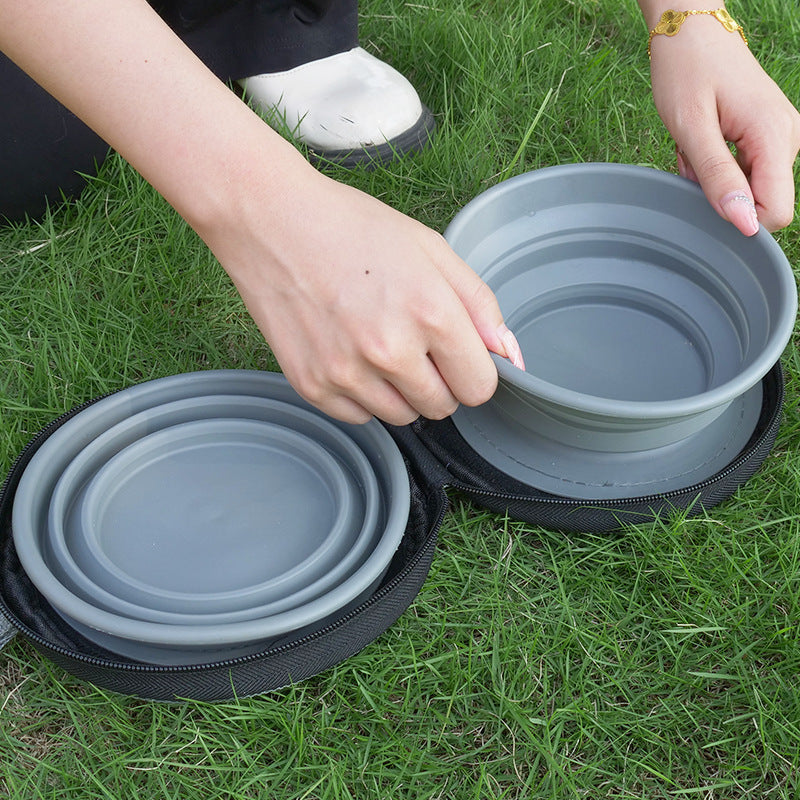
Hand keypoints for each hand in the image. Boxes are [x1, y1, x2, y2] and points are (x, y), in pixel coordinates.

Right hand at [200, 164, 523, 424]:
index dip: (472, 370)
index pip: (480, 388)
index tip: (455, 353)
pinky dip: (362, 395)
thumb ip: (480, 305)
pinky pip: (360, 417)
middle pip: (443, 407)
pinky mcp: (312, 385)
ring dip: (401, 391)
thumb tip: (512, 356)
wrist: (271, 221)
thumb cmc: (354, 228)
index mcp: (431, 313)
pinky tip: (348, 353)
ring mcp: (347, 373)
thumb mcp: (431, 249)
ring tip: (377, 343)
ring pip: (403, 417)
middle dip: (439, 381)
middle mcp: (390, 350)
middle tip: (413, 341)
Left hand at [649, 19, 799, 233]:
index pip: (775, 212)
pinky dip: (714, 166)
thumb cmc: (686, 71)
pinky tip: (701, 142)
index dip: (738, 218)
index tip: (705, 194)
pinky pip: (741, 171)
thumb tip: (744, 223)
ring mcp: (779, 136)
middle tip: (692, 157)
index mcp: (775, 136)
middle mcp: (788, 138)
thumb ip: (718, 177)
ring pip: (746, 188)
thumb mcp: (692, 129)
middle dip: (718, 193)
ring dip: (711, 178)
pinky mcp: (766, 135)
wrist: (690, 30)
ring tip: (694, 145)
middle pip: (758, 202)